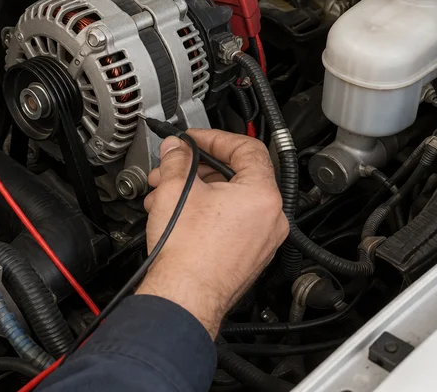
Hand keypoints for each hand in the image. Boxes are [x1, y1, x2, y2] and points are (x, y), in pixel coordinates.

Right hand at [136, 129, 288, 337]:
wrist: (184, 298)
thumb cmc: (187, 253)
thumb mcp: (176, 189)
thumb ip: (178, 159)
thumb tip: (177, 148)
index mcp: (262, 195)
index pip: (247, 148)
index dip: (215, 138)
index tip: (193, 140)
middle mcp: (271, 219)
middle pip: (236, 175)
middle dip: (197, 168)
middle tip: (174, 166)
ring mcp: (262, 241)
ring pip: (230, 200)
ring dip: (197, 191)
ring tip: (166, 194)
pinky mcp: (248, 257)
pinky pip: (230, 223)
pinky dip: (206, 213)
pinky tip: (177, 216)